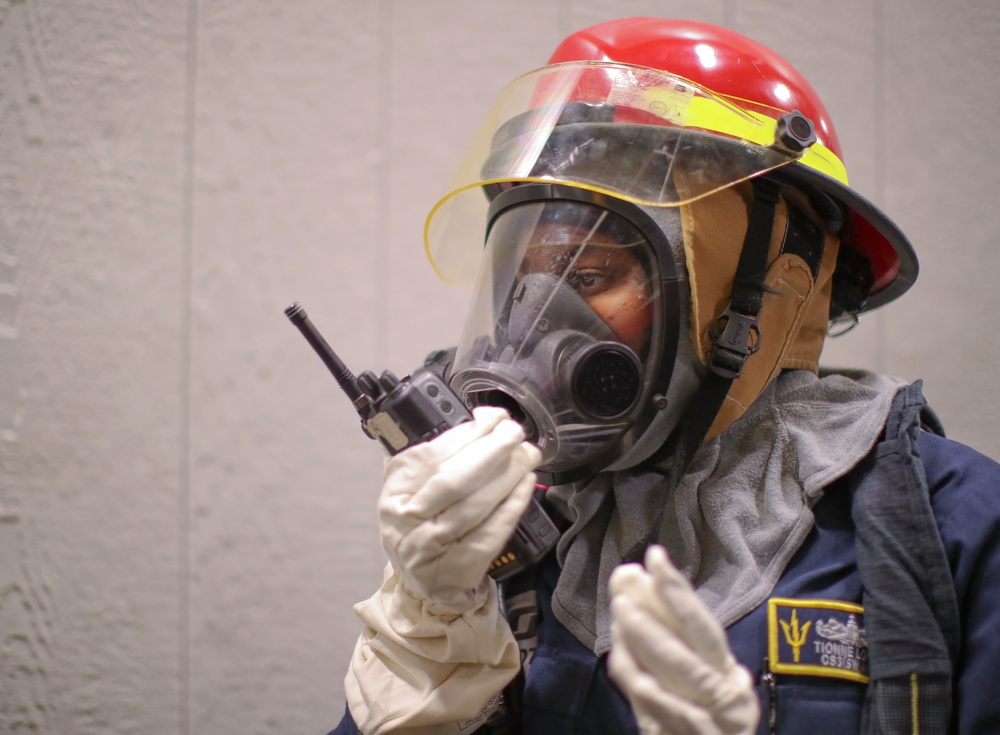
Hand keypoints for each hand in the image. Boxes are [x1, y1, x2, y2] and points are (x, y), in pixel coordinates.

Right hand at [378, 406, 541, 614]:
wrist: (422, 584)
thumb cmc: (422, 526)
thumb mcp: (412, 489)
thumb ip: (435, 455)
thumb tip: (481, 420)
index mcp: (395, 492)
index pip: (431, 456)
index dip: (467, 433)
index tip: (493, 417)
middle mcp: (407, 520)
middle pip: (453, 480)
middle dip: (490, 450)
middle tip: (515, 432)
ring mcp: (430, 548)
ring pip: (474, 505)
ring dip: (507, 475)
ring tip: (527, 454)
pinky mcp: (456, 569)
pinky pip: (489, 534)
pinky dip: (511, 506)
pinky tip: (525, 485)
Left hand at [608, 545, 758, 734]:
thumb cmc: (703, 712)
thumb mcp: (699, 675)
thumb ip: (668, 634)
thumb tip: (632, 579)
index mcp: (728, 675)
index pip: (703, 628)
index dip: (679, 592)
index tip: (656, 557)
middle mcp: (724, 701)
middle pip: (685, 658)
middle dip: (653, 624)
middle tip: (623, 596)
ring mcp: (705, 726)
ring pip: (670, 686)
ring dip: (641, 651)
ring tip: (619, 622)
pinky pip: (658, 715)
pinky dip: (642, 690)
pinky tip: (625, 666)